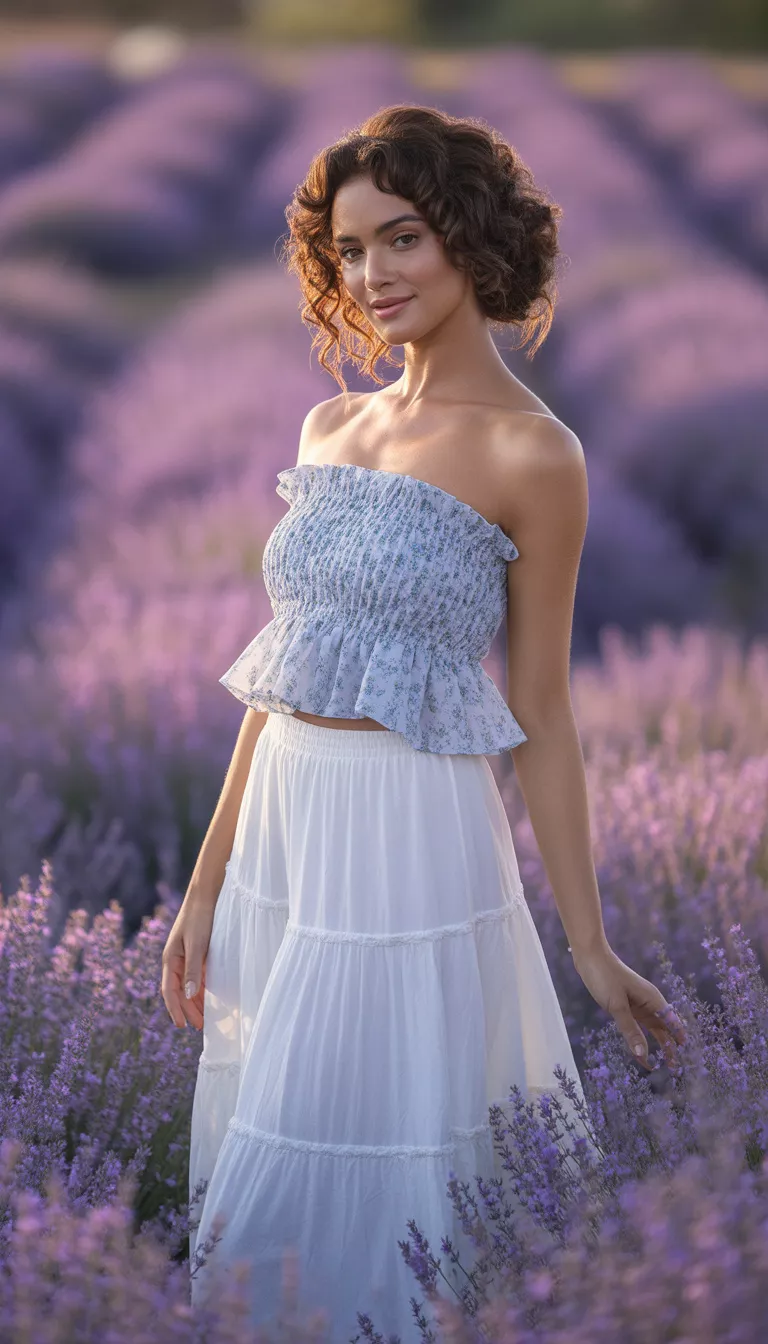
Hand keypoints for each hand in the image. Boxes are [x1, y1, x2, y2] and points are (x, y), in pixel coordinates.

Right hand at [161, 892, 216, 1031]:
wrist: (206, 894)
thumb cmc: (199, 917)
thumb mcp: (197, 945)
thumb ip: (193, 970)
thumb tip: (187, 996)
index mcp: (170, 959)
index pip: (168, 991)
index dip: (175, 1009)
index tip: (183, 1025)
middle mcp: (175, 960)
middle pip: (178, 991)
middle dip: (187, 1009)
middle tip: (199, 1026)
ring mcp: (186, 956)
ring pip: (188, 985)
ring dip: (194, 1001)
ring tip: (205, 1017)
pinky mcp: (197, 951)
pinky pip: (197, 975)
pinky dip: (202, 988)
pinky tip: (210, 996)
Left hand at [570, 942, 686, 1071]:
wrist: (589, 956)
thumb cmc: (605, 976)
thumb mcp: (617, 1005)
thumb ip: (630, 1030)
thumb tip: (642, 1056)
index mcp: (653, 1000)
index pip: (674, 1024)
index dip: (682, 1040)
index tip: (689, 1059)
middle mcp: (649, 1003)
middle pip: (666, 1028)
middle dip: (672, 1047)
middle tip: (676, 1069)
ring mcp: (638, 1004)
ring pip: (654, 1028)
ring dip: (659, 1045)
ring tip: (664, 1064)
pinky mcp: (627, 1005)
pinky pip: (639, 1025)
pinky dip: (643, 1038)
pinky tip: (641, 1050)